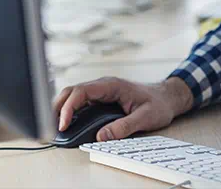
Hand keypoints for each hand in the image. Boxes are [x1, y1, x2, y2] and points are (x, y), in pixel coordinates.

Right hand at [53, 76, 193, 140]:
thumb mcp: (145, 116)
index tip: (62, 124)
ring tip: (56, 126)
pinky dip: (70, 112)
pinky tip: (67, 124)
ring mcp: (102, 92)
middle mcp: (104, 86)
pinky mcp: (102, 99)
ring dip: (62, 109)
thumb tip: (102, 136)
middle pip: (72, 92)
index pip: (81, 92)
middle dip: (58, 107)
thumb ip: (124, 126)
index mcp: (112, 85)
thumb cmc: (159, 103)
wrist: (168, 97)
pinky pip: (81, 103)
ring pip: (74, 96)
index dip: (68, 108)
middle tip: (52, 127)